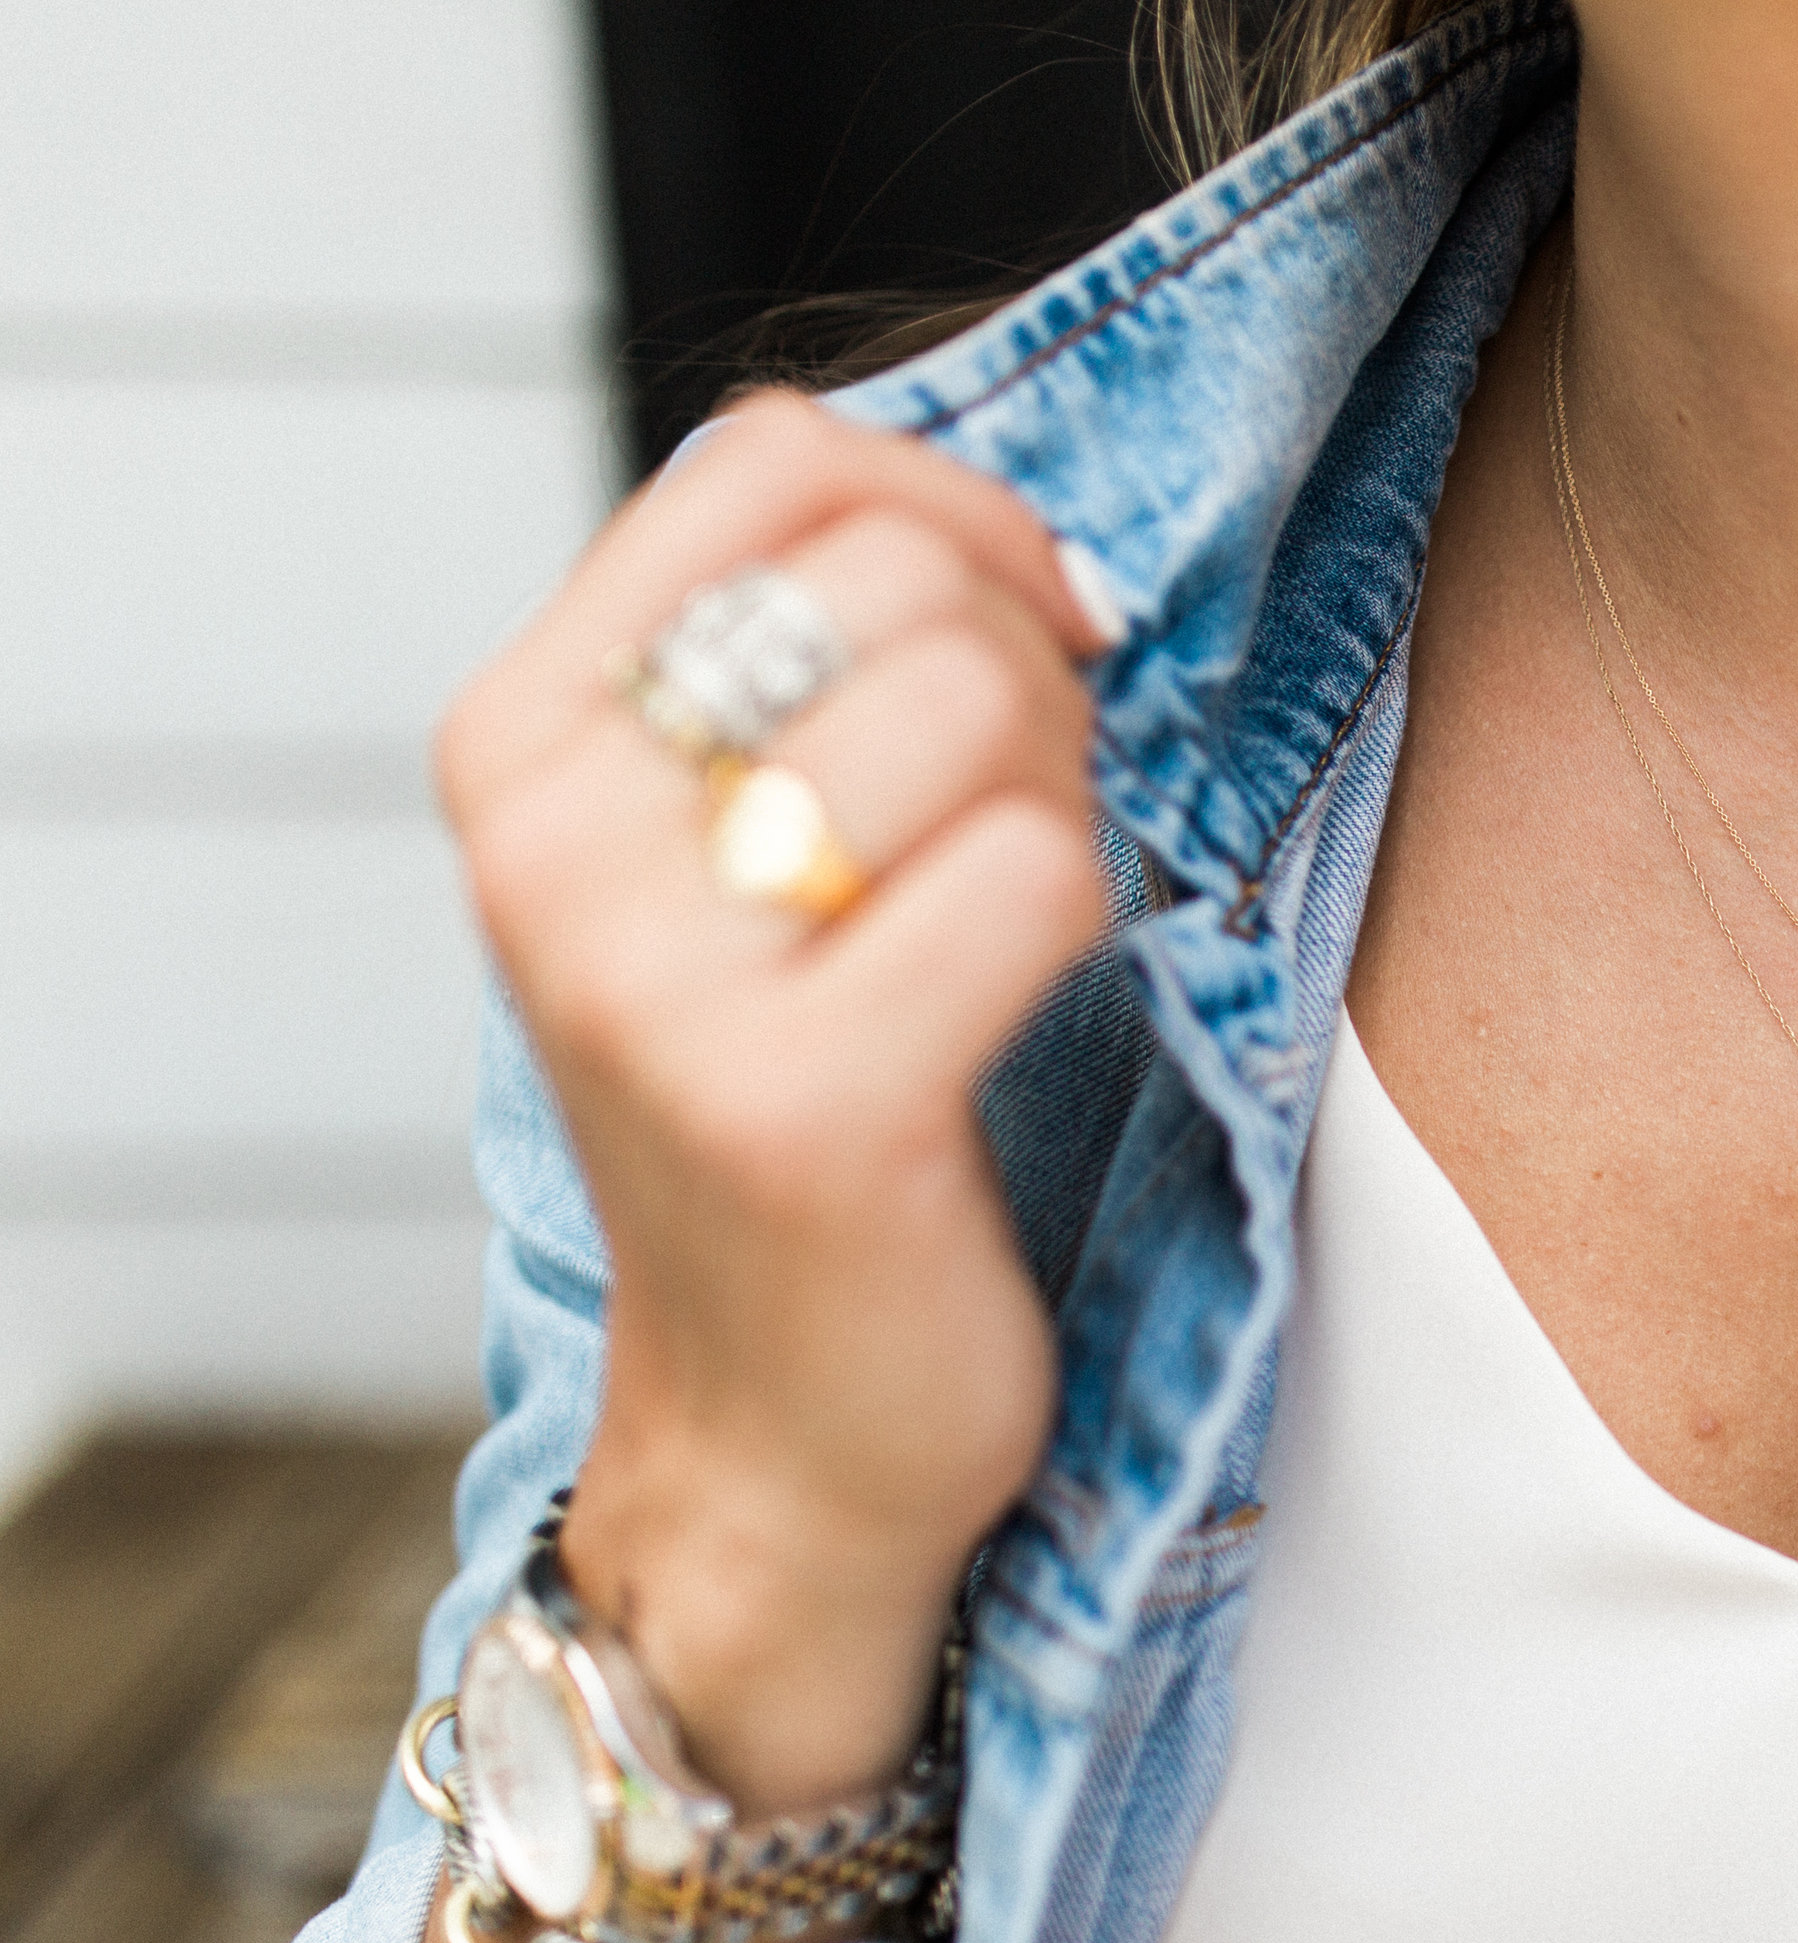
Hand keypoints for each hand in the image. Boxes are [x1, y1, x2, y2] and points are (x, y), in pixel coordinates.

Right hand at [436, 393, 1116, 1811]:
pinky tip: (1021, 1012)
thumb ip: (810, 656)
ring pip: (978, 705)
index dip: (960, 512)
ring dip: (1063, 796)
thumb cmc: (805, 1103)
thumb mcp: (734, 847)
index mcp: (520, 738)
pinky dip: (1086, 924)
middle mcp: (551, 840)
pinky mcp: (803, 1102)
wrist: (783, 1438)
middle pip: (901, 575)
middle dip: (1030, 677)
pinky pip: (1041, 876)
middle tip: (1016, 823)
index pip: (776, 457)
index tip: (1029, 635)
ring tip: (1006, 920)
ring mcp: (658, 975)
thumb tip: (1008, 523)